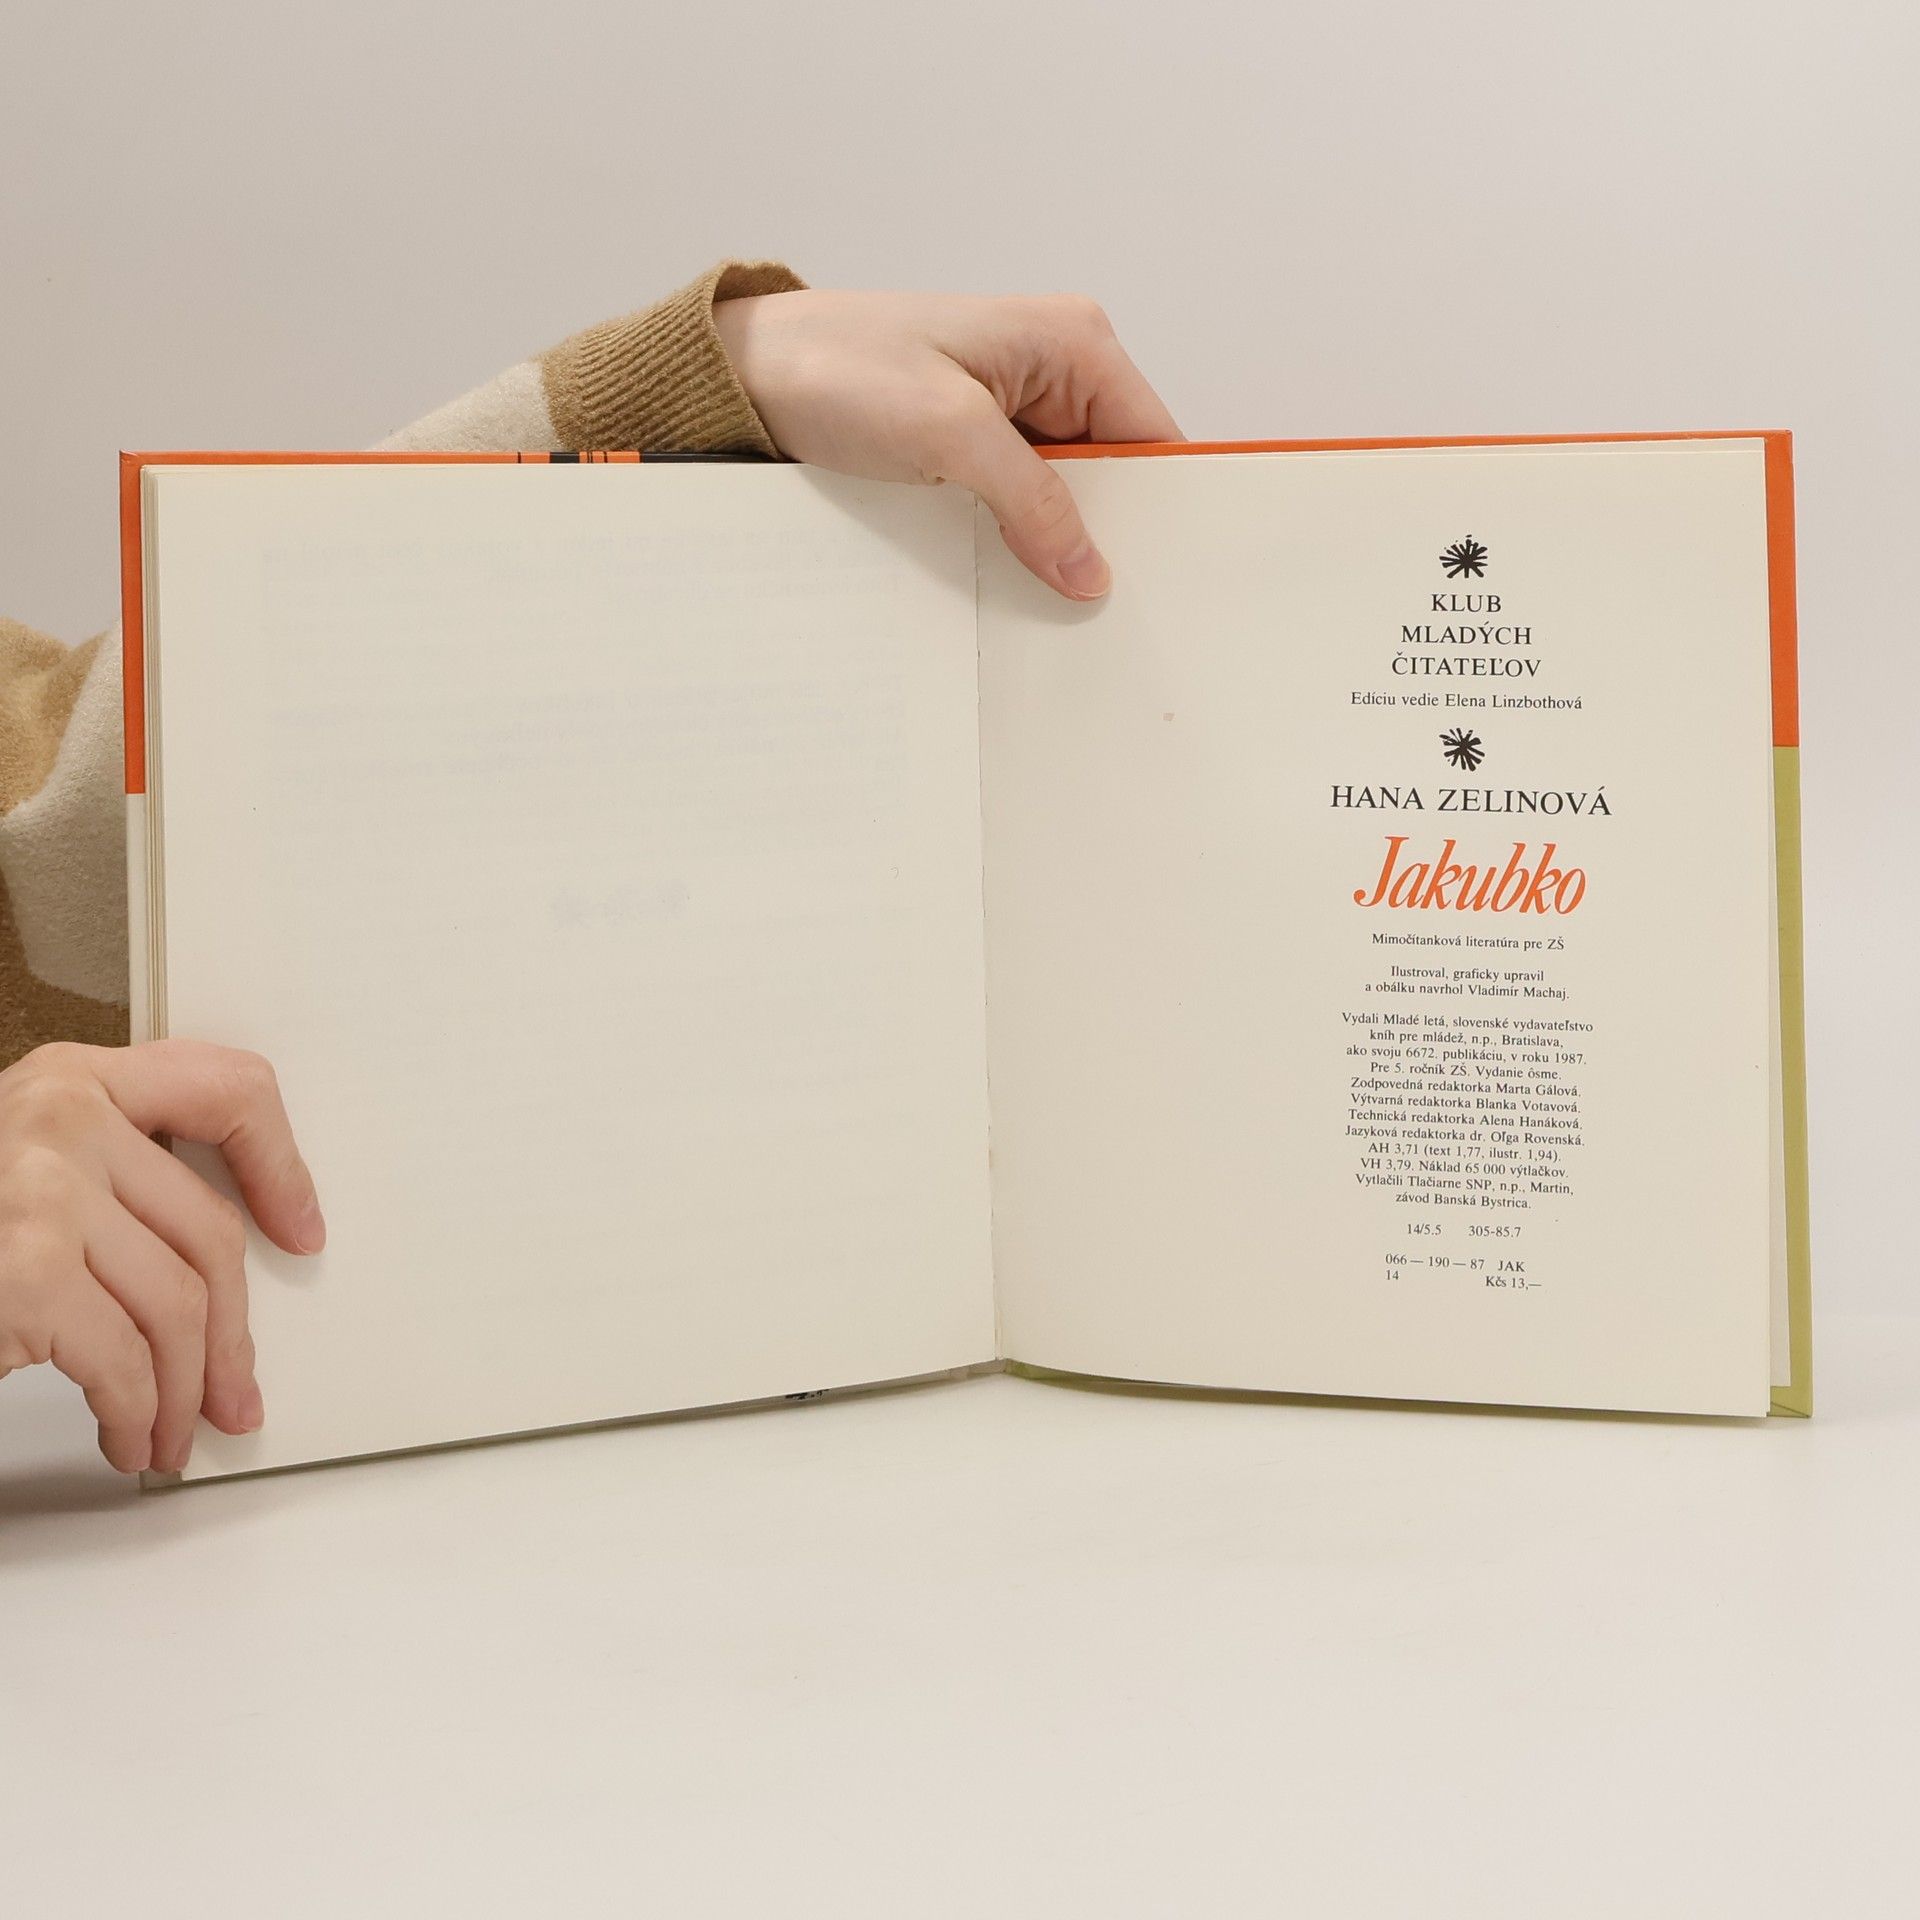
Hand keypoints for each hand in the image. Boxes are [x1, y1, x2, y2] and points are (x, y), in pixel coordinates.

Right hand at [0, 1040, 322, 1473]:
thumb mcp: (22, 1175)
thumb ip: (108, 1176)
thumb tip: (219, 1261)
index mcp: (69, 1081)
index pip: (225, 1087)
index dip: (281, 1164)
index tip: (301, 1228)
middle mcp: (61, 1117)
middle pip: (209, 1231)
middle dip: (232, 1333)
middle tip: (234, 1390)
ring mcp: (43, 1191)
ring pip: (180, 1305)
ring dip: (185, 1390)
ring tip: (173, 1431)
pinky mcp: (27, 1271)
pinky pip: (126, 1360)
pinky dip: (140, 1415)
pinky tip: (130, 1437)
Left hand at [713, 289, 1181, 600]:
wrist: (748, 377)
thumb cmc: (837, 368)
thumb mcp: (949, 434)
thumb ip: (1033, 500)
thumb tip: (1091, 570)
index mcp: (1072, 342)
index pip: (1154, 439)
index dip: (1162, 512)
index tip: (1161, 580)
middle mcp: (1054, 371)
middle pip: (1117, 475)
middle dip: (1105, 537)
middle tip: (1096, 607)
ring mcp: (1014, 413)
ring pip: (1065, 499)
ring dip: (1054, 546)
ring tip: (1051, 601)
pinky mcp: (974, 447)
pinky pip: (1018, 506)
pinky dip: (1015, 542)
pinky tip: (1010, 579)